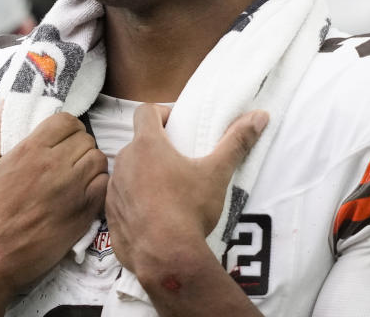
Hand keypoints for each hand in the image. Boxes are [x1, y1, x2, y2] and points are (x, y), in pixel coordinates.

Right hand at [0, 107, 107, 314]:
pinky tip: (83, 192)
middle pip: (86, 139)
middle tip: (67, 158)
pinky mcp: (83, 213)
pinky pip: (104, 186)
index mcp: (31, 150)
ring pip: (99, 160)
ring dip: (90, 164)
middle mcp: (55, 166)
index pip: (67, 121)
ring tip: (76, 174)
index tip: (59, 138)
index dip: (66, 127)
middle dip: (78, 145)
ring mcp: (72, 190)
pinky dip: (98, 185)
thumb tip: (5, 105)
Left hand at [105, 104, 267, 278]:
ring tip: (167, 193)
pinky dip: (135, 202)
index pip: (145, 112)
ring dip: (143, 175)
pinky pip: (121, 200)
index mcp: (147, 145)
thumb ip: (236, 142)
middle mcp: (124, 162)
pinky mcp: (110, 215)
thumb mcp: (216, 174)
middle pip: (138, 144)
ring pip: (128, 172)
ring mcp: (114, 189)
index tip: (176, 126)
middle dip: (156, 149)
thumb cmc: (190, 209)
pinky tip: (154, 217)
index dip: (160, 113)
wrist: (166, 258)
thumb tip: (260, 116)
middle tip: (179, 163)